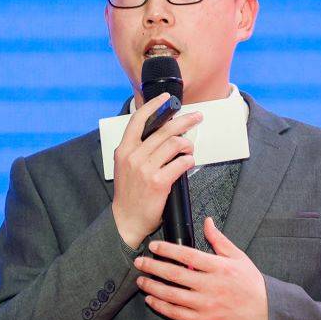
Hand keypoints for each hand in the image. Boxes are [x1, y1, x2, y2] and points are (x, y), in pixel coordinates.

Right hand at [111, 94, 201, 248]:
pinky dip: (188, 161)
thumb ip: (137, 149)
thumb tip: (160, 133)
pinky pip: (181, 163)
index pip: (138, 120)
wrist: (126, 220)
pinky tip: (188, 162)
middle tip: (196, 117)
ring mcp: (145, 168)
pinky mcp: (158, 182)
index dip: (154, 106)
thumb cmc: (129, 193)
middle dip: (184, 121)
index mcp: (124, 150)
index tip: (166, 99)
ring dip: (187, 144)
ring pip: (175, 144)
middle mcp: (133, 156)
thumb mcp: (125, 166)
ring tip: (189, 149)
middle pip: (163, 130)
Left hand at [134, 217, 269, 319]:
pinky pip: (177, 313)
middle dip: (153, 267)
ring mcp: (206, 305)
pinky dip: (161, 306)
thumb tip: (207, 221)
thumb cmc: (252, 285)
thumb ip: (220, 240)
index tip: (153, 246)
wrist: (265, 314)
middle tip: (139, 263)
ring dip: (153, 287)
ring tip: (141, 281)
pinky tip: (151, 300)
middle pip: (174, 274)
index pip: (187, 255)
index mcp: (219, 267)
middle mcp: (210, 286)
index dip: (167, 249)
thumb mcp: (239, 257)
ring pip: (172, 295)